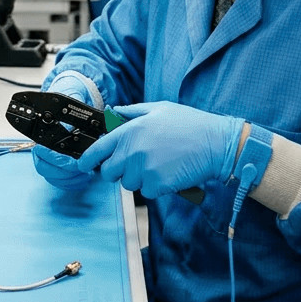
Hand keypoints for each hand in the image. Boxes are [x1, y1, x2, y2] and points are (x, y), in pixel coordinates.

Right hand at [30, 73, 98, 190]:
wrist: (75, 113)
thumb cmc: (71, 110)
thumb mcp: (70, 109)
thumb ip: (68, 118)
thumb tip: (69, 129)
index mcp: (42, 137)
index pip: (39, 152)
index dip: (53, 158)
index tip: (69, 160)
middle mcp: (42, 152)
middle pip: (44, 169)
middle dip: (64, 171)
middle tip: (81, 167)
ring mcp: (49, 162)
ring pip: (53, 178)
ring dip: (70, 178)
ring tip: (86, 172)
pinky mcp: (58, 171)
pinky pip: (61, 183)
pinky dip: (73, 183)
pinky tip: (84, 177)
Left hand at [77, 102, 243, 198]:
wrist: (216, 143)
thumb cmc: (190, 124)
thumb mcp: (159, 109)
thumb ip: (132, 112)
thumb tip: (114, 111)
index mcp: (130, 131)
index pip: (97, 150)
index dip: (88, 160)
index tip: (84, 166)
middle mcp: (132, 151)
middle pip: (109, 172)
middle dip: (118, 171)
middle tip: (137, 164)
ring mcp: (143, 170)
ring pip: (129, 184)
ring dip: (140, 178)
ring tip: (160, 164)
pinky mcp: (156, 186)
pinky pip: (148, 192)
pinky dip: (157, 187)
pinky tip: (170, 173)